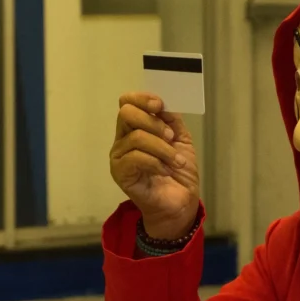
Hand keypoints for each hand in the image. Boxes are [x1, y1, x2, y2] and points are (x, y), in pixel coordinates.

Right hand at [110, 92, 199, 239]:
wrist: (180, 202)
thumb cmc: (178, 171)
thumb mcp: (180, 139)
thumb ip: (172, 119)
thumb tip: (165, 102)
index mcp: (135, 128)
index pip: (127, 102)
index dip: (142, 98)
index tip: (160, 106)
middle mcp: (123, 140)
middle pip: (126, 114)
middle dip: (153, 122)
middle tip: (170, 137)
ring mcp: (119, 157)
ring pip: (136, 137)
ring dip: (162, 148)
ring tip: (176, 161)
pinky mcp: (121, 174)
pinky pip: (136, 158)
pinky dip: (156, 162)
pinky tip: (166, 170)